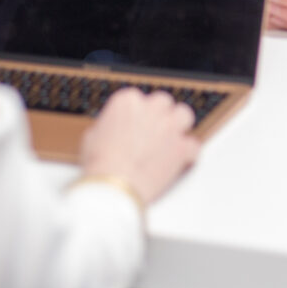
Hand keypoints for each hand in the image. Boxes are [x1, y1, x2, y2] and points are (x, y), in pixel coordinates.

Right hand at [79, 89, 200, 204]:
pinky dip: (188, 153)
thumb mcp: (93, 136)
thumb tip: (113, 129)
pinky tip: (180, 160)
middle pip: (164, 102)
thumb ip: (109, 125)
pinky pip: (194, 145)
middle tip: (154, 131)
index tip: (138, 123)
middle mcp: (151, 108)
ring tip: (171, 139)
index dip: (139, 113)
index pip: (139, 98)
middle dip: (160, 115)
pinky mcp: (183, 148)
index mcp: (128, 101)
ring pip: (184, 115)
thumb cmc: (100, 166)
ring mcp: (170, 126)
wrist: (112, 189)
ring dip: (179, 125)